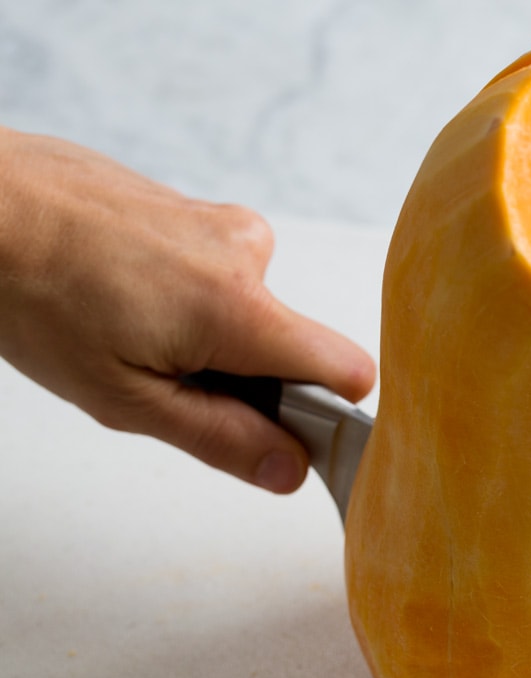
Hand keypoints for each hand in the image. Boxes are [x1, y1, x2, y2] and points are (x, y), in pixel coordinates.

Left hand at [0, 127, 374, 491]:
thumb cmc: (32, 292)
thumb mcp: (123, 398)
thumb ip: (220, 437)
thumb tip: (290, 468)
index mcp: (239, 310)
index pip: (348, 371)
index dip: (326, 411)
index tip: (280, 428)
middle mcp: (249, 255)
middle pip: (290, 344)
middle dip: (241, 372)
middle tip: (158, 371)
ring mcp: (225, 223)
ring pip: (248, 309)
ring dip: (205, 332)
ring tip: (127, 324)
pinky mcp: (200, 208)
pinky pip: (220, 272)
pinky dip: (184, 294)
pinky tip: (123, 290)